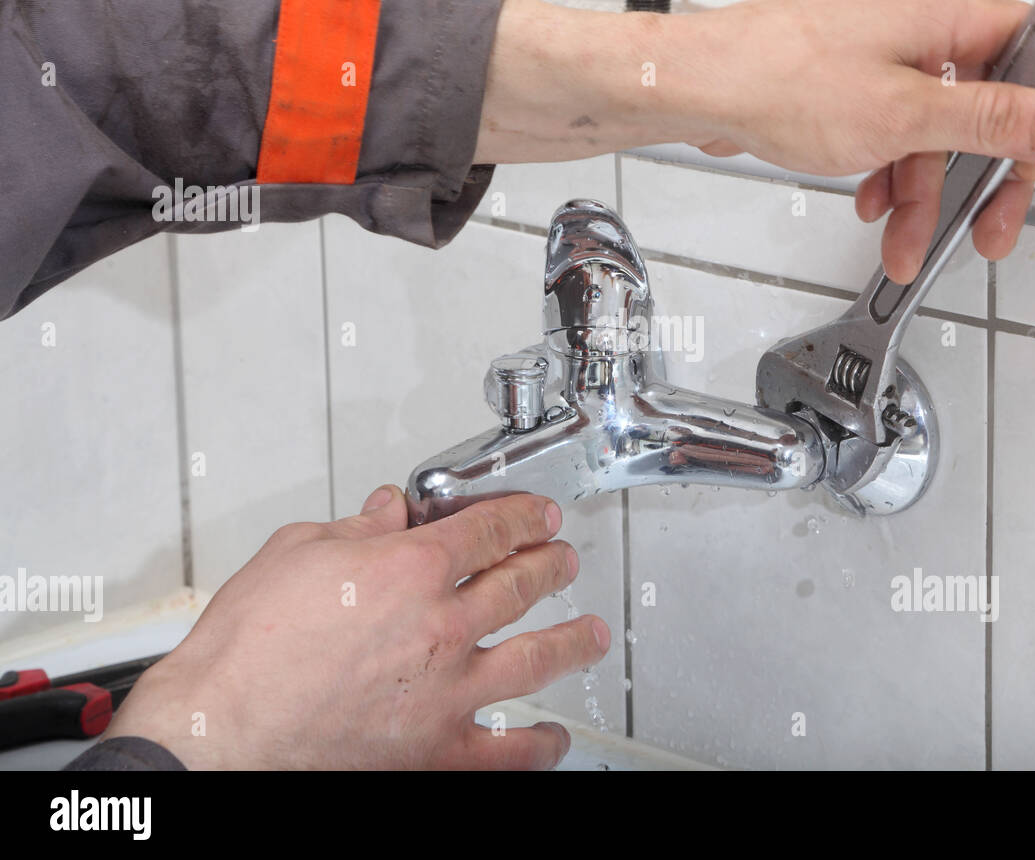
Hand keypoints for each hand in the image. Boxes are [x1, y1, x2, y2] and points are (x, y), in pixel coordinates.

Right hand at [104, 488, 610, 768]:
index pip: (490, 529)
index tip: (539, 515)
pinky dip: (541, 744)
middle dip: (552, 565)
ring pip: (538, 659)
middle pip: (522, 584)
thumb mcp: (293, 554)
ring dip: (574, 642)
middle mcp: (441, 626)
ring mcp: (447, 692)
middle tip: (564, 560)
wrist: (215, 736)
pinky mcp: (438, 752)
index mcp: (410, 569)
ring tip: (591, 635)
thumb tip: (386, 510)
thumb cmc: (242, 651)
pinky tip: (554, 737)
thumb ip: (354, 528)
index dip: (524, 516)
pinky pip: (510, 750)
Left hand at [476, 0, 1034, 282]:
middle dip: (981, 178)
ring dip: (924, 195)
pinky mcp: (845, 86)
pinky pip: (890, 134)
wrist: (696, 90)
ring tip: (905, 244)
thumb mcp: (902, 115)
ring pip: (930, 133)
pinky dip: (888, 176)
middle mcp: (915, 29)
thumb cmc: (776, 81)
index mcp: (941, 16)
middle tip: (986, 229)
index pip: (1030, 55)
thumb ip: (986, 120)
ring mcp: (878, 58)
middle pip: (982, 107)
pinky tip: (872, 206)